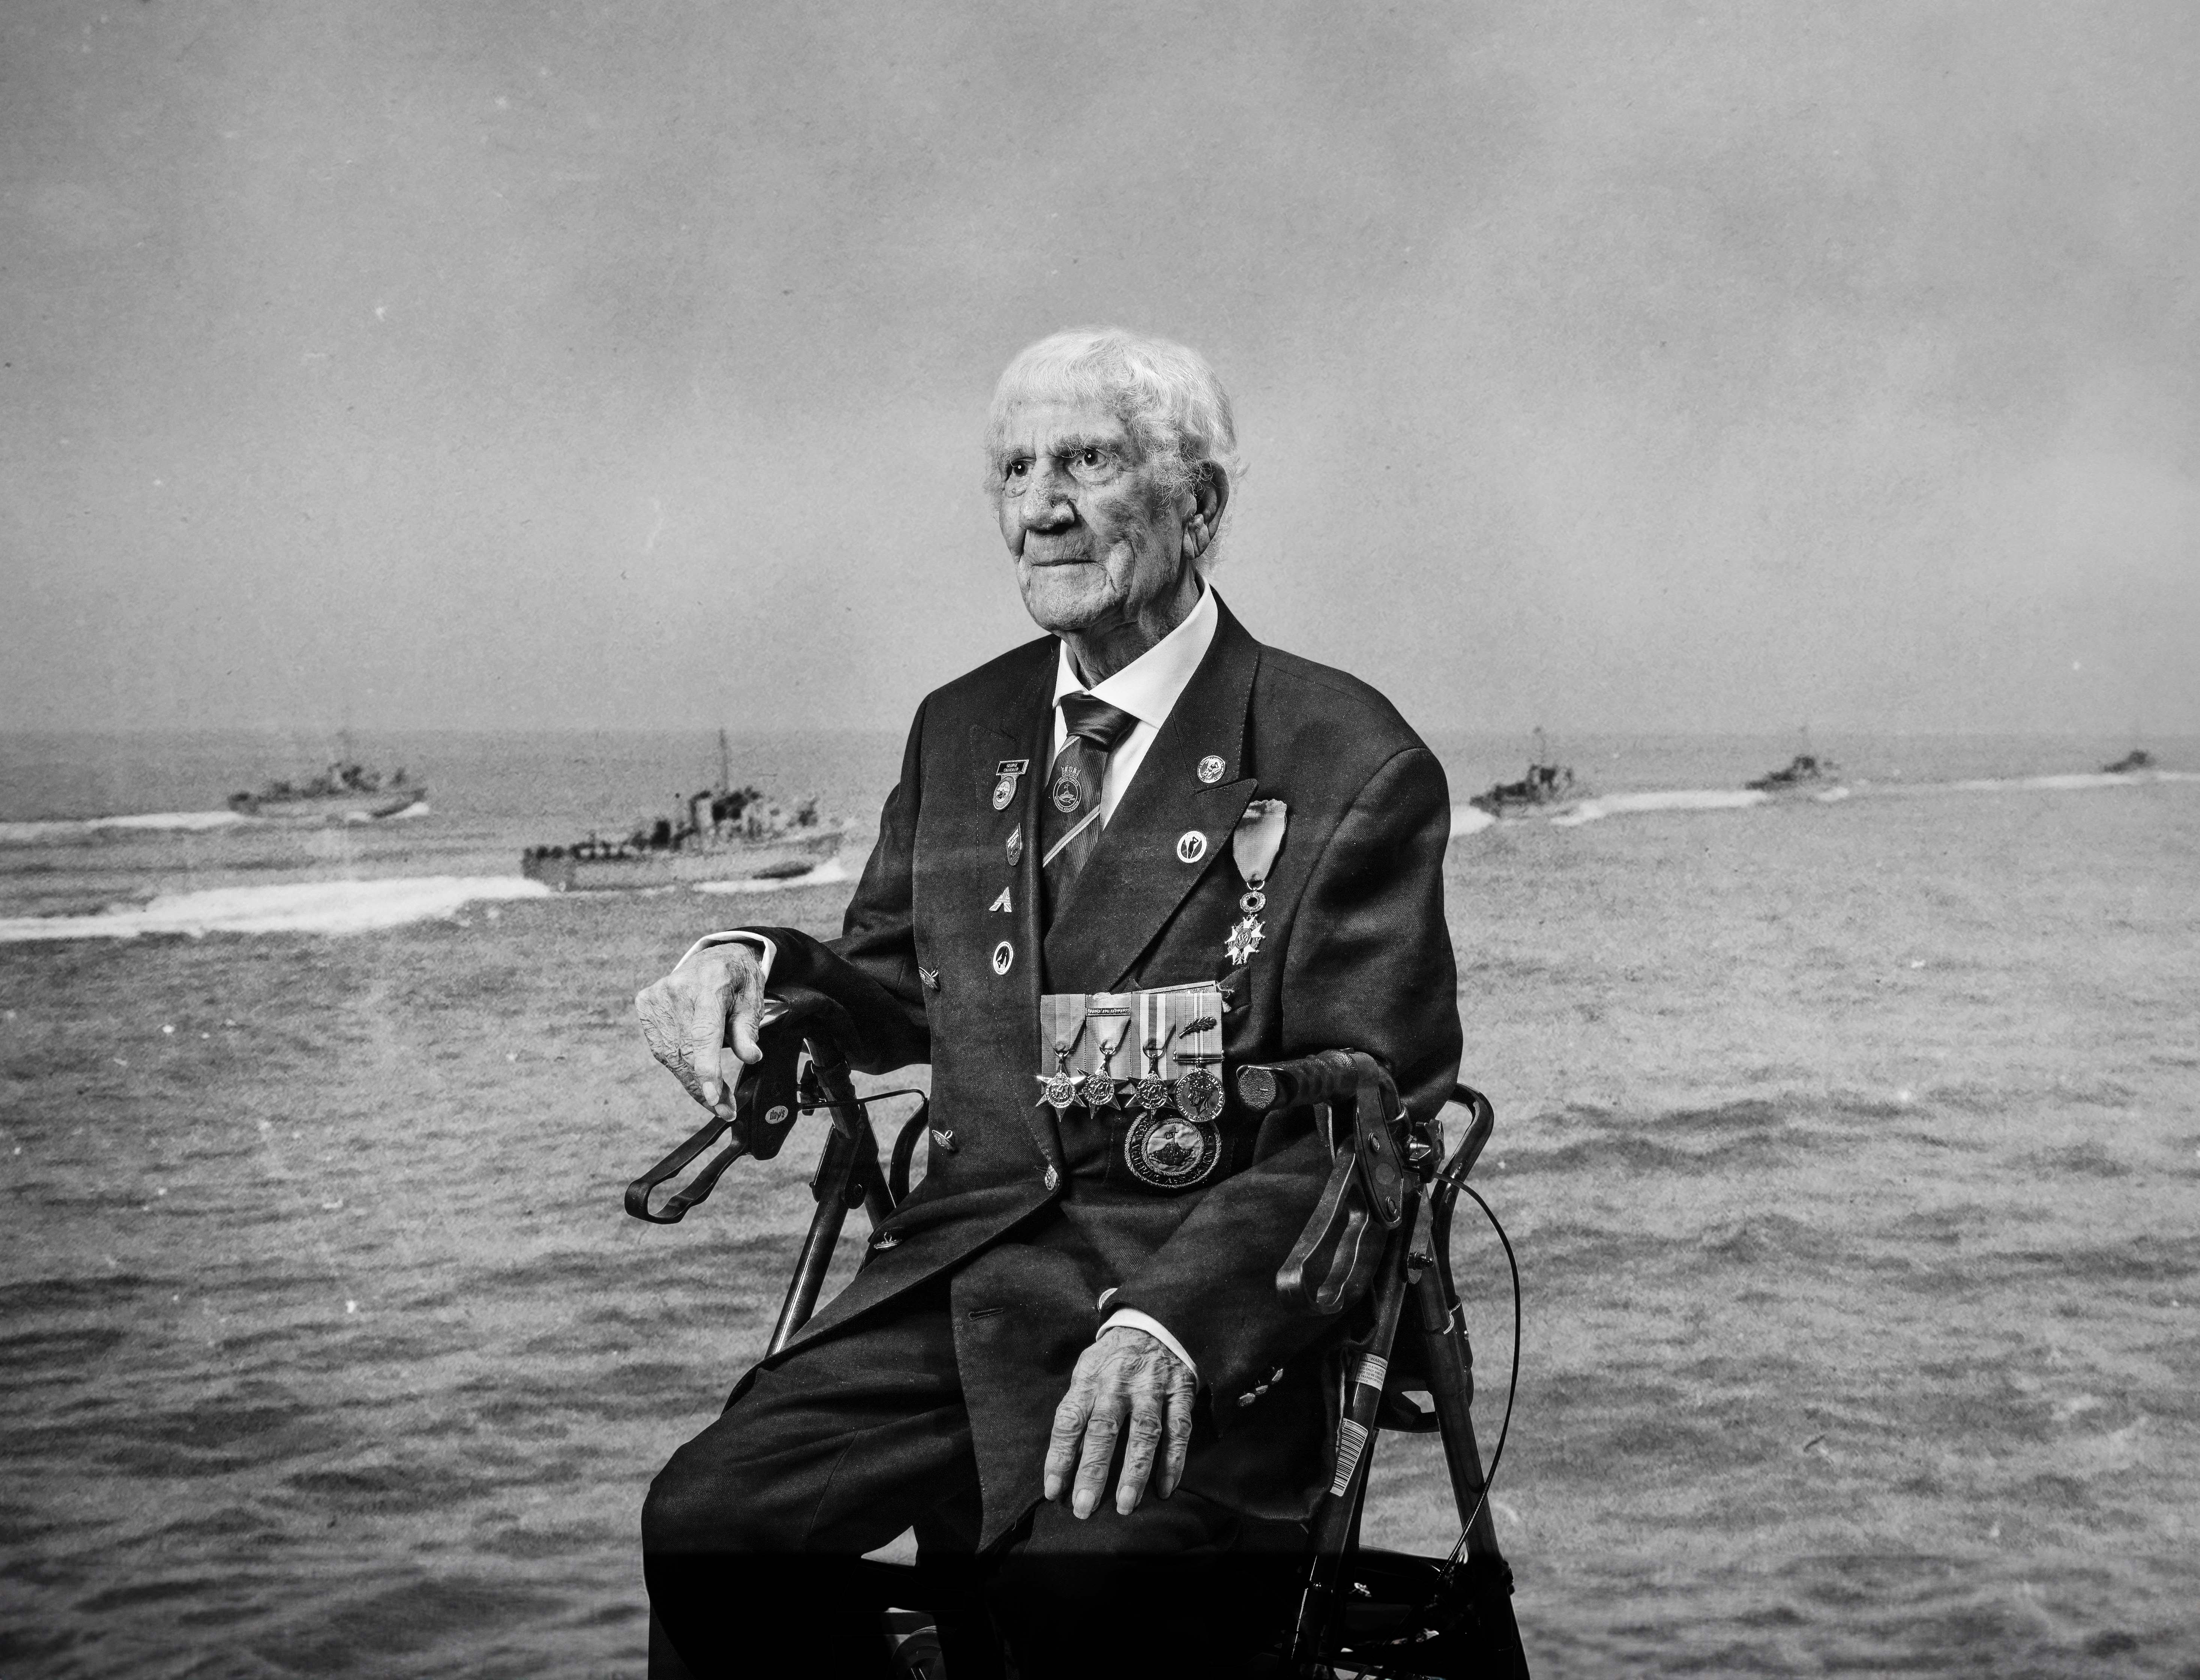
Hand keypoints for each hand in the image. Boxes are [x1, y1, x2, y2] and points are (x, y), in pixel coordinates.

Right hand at [635, 943, 765, 1112]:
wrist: (714, 958)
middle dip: (706, 1087)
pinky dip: (678, 1065)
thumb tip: (751, 1058)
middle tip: (725, 1108)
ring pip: (671, 1056)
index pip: (705, 1033)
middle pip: (688, 1051)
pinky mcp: (645, 1004)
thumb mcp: (753, 1000)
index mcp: (710, 984)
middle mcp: (678, 988)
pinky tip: (692, 1067)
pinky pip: (660, 1048)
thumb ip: (747, 1030)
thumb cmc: (737, 982)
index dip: (708, 1069)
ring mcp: (657, 996)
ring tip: (713, 1093)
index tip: (713, 1098)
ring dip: (691, 1081)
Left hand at [1043, 1326, 1196, 1518]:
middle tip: (1083, 1507)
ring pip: (1144, 1433)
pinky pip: (1179, 1430)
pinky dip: (1174, 1461)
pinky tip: (1165, 1488)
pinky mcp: (1181, 1393)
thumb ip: (1078, 1410)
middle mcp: (1119, 1383)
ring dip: (1134, 1472)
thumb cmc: (1112, 1360)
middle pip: (1104, 1429)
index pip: (1069, 1420)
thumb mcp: (1087, 1373)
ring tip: (1125, 1505)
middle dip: (1093, 1471)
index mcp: (1090, 1379)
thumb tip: (1063, 1461)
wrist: (1154, 1323)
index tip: (1053, 1491)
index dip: (1059, 1457)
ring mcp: (1152, 1388)